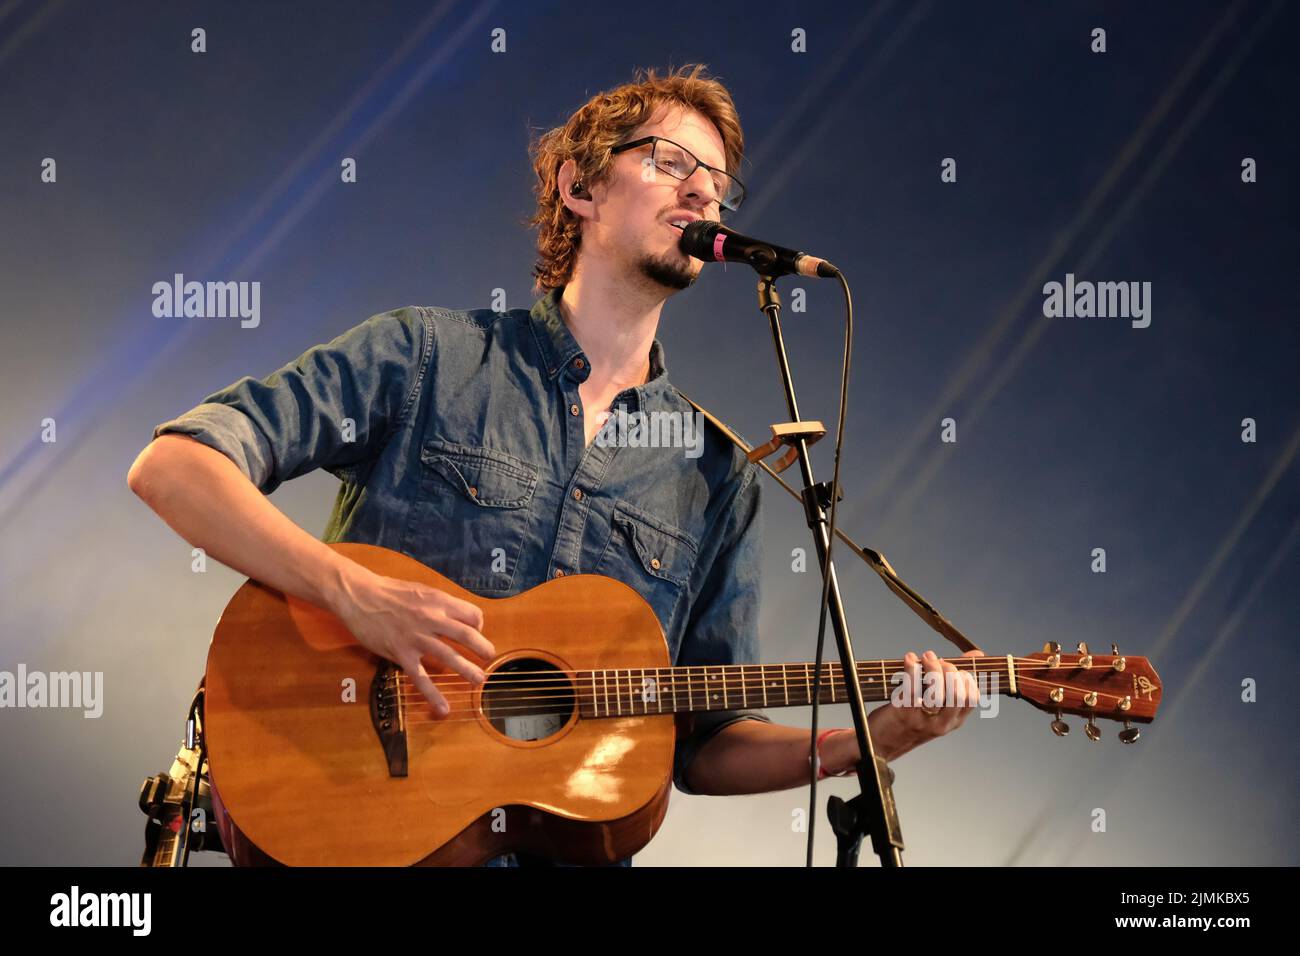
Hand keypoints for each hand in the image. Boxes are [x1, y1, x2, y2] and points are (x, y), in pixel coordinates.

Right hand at [331, 567, 495, 716]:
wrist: (359, 595)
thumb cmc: (389, 591)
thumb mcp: (420, 590)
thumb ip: (438, 605)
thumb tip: (454, 618)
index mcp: (439, 600)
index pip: (471, 614)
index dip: (478, 624)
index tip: (476, 632)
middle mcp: (432, 618)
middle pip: (467, 635)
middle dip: (483, 648)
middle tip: (489, 657)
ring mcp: (417, 637)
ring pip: (449, 656)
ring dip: (467, 670)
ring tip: (479, 679)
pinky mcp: (401, 653)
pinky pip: (420, 677)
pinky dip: (433, 694)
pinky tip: (442, 708)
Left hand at [845, 649, 984, 764]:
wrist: (880, 744)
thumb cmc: (909, 718)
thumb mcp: (936, 705)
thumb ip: (953, 680)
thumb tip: (977, 654)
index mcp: (953, 720)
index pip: (972, 699)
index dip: (967, 678)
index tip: (955, 667)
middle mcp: (942, 723)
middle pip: (958, 695)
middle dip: (950, 671)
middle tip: (937, 659)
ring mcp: (924, 721)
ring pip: (938, 693)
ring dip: (933, 668)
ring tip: (926, 656)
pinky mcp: (905, 715)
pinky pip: (912, 689)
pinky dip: (912, 669)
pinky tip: (909, 658)